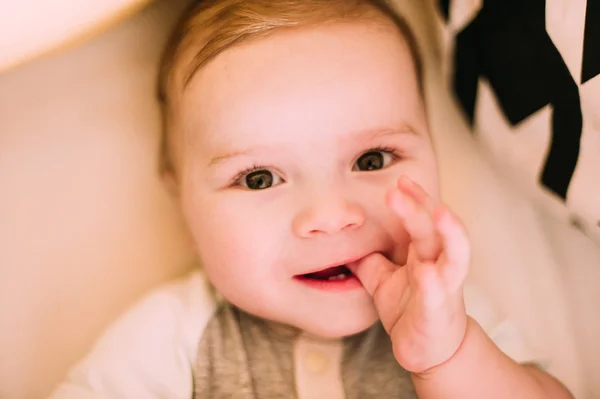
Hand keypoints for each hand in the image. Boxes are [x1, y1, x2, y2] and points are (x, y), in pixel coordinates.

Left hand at [349, 176, 469, 373]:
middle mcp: (439, 264)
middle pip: (433, 229)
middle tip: (399, 187)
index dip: (413, 199)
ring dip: (449, 233)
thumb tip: (342, 238)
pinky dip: (433, 284)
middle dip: (419, 206)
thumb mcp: (382, 280)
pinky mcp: (437, 313)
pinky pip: (437, 296)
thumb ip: (368, 258)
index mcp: (424, 253)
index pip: (422, 218)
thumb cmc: (410, 308)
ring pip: (454, 257)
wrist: (430, 350)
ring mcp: (443, 288)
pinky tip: (426, 273)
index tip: (399, 180)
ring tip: (439, 213)